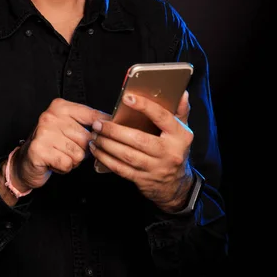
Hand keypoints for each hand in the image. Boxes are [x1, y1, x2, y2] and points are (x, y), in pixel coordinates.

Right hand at [10, 98, 110, 191]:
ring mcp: (44, 132)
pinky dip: (63, 168)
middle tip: (67, 149)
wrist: (25, 162)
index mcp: (60, 106)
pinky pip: (67, 164)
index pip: (92, 114)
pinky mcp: (39, 149)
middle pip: (86, 138)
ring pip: (78, 153)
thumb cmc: (50, 144)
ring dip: (72, 160)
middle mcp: (51, 116)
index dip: (105, 126)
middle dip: (82, 150)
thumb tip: (112, 125)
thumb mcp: (67, 127)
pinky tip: (54, 162)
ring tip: (60, 155)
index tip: (114, 129)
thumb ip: (86, 123)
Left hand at [89, 90, 194, 211]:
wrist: (176, 184)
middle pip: (139, 139)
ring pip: (127, 156)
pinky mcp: (144, 180)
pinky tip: (97, 150)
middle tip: (98, 123)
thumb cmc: (175, 149)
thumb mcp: (182, 130)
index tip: (127, 97)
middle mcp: (170, 152)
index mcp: (179, 136)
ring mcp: (156, 168)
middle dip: (115, 131)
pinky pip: (121, 170)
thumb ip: (180, 110)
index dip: (144, 107)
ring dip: (107, 145)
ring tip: (95, 136)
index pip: (162, 117)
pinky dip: (106, 159)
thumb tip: (181, 92)